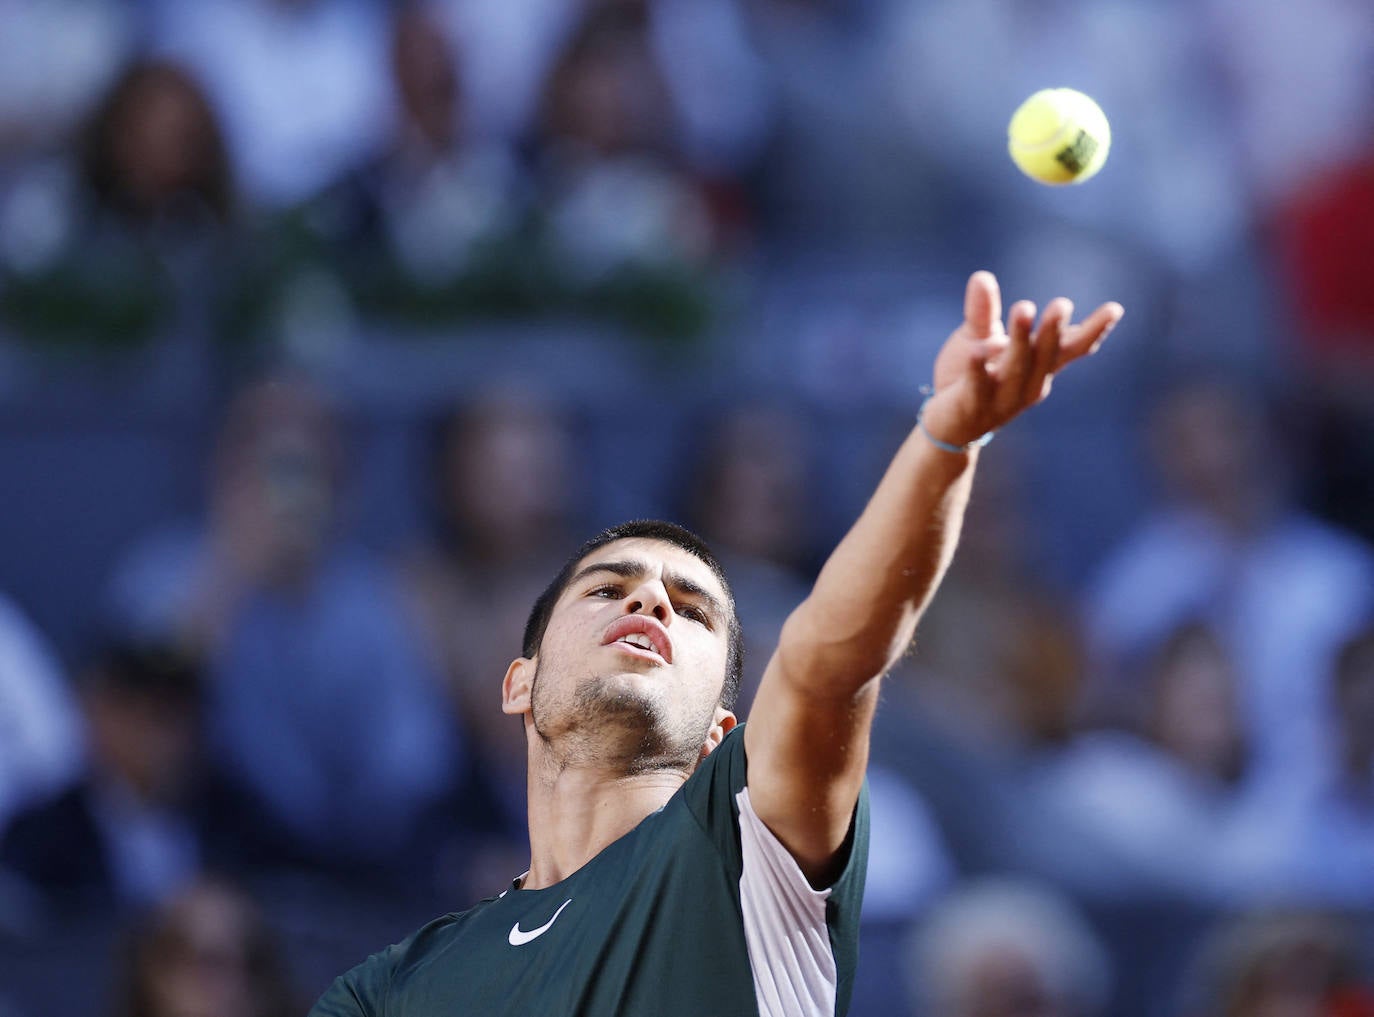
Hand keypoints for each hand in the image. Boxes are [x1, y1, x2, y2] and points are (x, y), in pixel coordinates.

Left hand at [923, 271, 1122, 447]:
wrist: (947, 429)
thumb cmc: (969, 379)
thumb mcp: (977, 339)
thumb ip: (982, 311)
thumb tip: (981, 276)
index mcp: (1038, 367)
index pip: (1071, 348)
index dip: (1093, 331)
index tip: (1115, 309)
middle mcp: (1028, 384)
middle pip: (1045, 356)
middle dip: (1053, 331)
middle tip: (1062, 304)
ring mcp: (1002, 398)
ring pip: (1015, 367)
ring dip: (1022, 340)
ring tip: (1024, 308)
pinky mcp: (972, 405)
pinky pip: (977, 385)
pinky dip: (978, 368)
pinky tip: (975, 350)